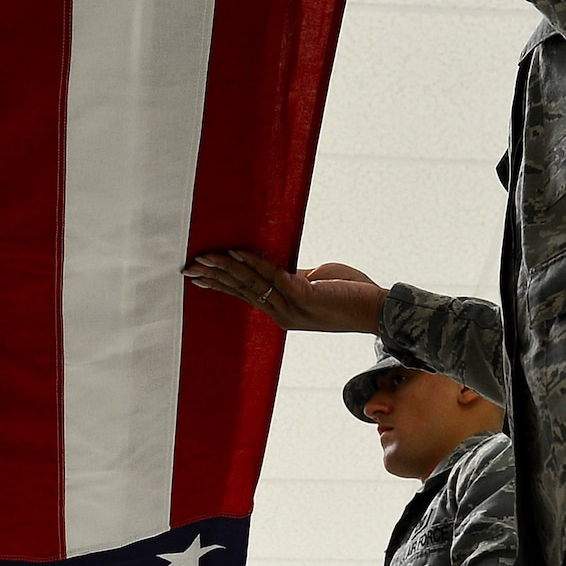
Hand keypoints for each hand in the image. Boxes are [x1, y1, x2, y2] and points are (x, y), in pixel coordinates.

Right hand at [184, 251, 385, 333]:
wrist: (378, 310)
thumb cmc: (352, 294)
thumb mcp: (317, 283)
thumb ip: (296, 277)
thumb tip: (277, 267)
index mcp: (283, 312)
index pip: (245, 296)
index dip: (220, 284)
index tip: (198, 276)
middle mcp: (283, 314)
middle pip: (240, 291)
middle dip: (213, 277)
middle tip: (187, 267)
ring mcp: (291, 308)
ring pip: (250, 284)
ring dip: (225, 268)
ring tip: (204, 257)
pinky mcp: (303, 296)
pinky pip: (271, 276)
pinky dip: (252, 262)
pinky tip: (235, 251)